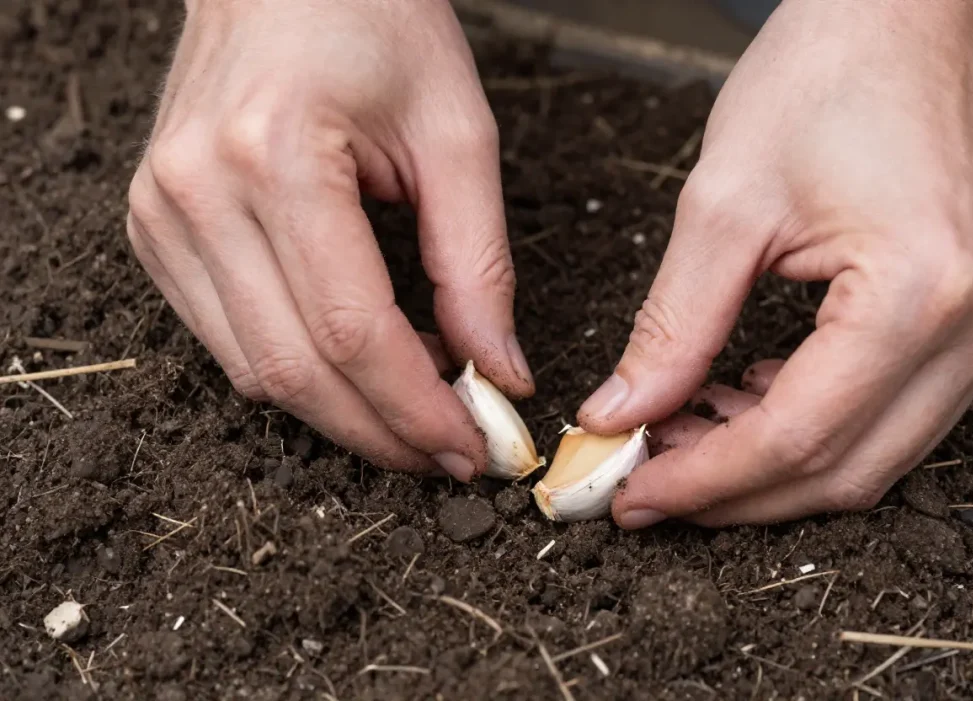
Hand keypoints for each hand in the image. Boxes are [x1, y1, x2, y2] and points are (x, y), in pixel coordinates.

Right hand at [126, 0, 533, 479]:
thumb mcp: (456, 133)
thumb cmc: (375, 22)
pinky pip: (227, 341)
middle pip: (293, 371)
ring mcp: (162, 216)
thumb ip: (477, 264)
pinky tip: (356, 361)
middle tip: (449, 451)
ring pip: (253, 373)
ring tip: (414, 404)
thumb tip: (498, 371)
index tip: (472, 446)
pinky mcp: (157, 231)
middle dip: (381, 432)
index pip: (349, 331)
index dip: (416, 408)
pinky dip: (298, 371)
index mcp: (275, 157)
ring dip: (342, 410)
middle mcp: (198, 193)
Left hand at [579, 0, 972, 526]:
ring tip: (679, 441)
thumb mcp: (724, 203)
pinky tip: (741, 400)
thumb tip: (623, 411)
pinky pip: (889, 412)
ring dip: (768, 467)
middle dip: (731, 494)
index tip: (628, 493)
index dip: (702, 482)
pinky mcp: (972, 318)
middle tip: (643, 485)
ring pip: (869, 457)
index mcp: (917, 293)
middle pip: (841, 470)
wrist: (911, 16)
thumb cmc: (828, 75)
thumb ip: (674, 324)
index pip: (796, 437)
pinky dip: (808, 427)